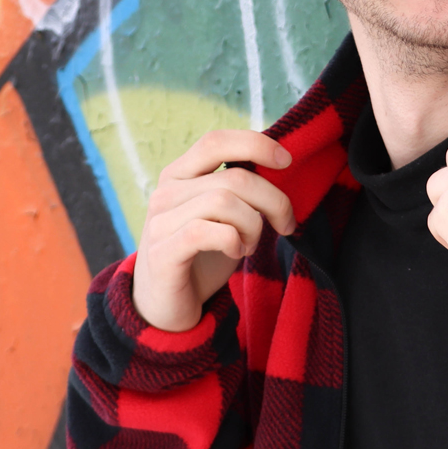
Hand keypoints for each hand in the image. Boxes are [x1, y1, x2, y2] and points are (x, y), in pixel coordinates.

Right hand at [132, 130, 295, 331]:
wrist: (165, 306)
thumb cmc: (201, 257)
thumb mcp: (223, 216)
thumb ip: (240, 191)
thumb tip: (280, 166)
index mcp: (180, 175)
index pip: (216, 142)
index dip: (255, 144)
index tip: (287, 161)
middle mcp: (166, 192)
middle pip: (235, 178)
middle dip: (274, 200)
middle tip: (285, 224)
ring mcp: (160, 222)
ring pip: (225, 202)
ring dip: (253, 225)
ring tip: (250, 244)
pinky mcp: (162, 253)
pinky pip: (207, 232)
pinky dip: (233, 241)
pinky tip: (235, 252)